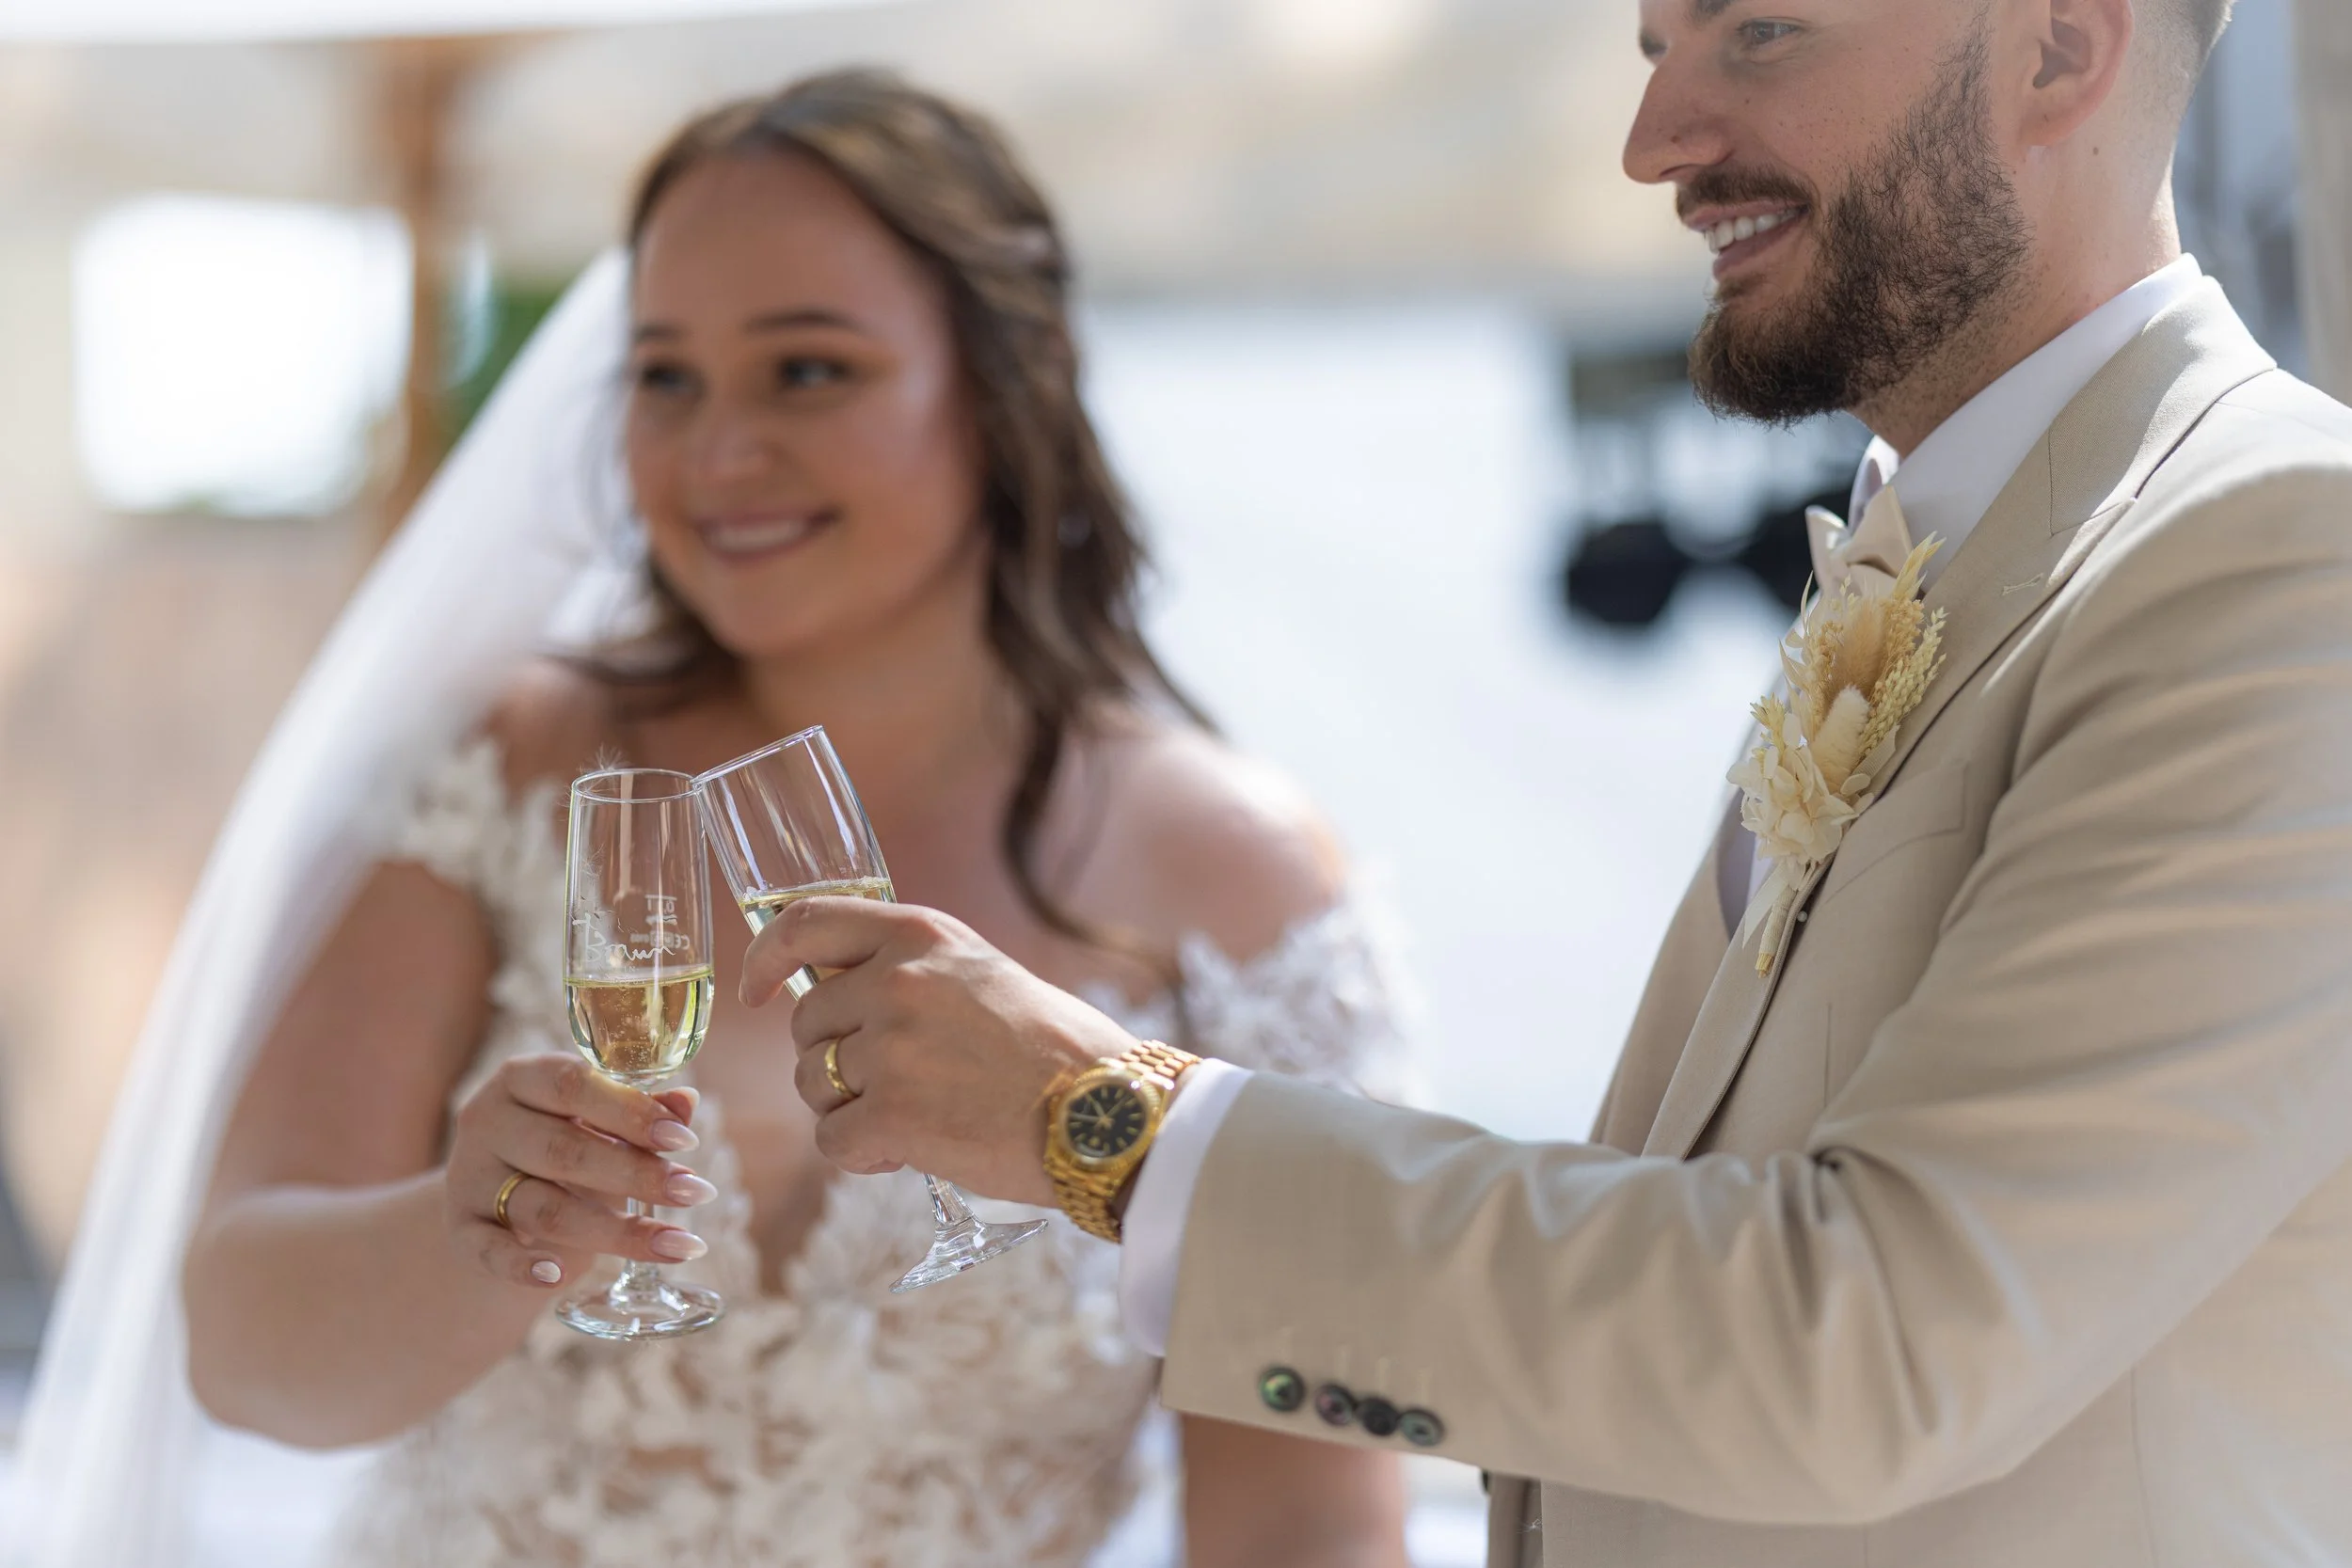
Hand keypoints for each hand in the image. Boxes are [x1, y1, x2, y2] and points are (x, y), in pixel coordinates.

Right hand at [443, 1052, 716, 1289]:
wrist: (492, 1194)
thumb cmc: (560, 1144)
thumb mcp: (596, 1122)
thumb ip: (639, 1112)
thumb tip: (688, 1104)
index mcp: (521, 1078)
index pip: (573, 1085)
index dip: (631, 1112)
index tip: (686, 1140)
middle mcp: (487, 1123)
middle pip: (564, 1151)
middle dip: (637, 1175)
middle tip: (697, 1193)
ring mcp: (469, 1178)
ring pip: (543, 1208)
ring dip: (615, 1231)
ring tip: (677, 1245)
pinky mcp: (460, 1230)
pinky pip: (488, 1251)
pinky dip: (520, 1266)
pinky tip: (559, 1276)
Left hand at [741, 898, 1138, 1206]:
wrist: (1106, 1114)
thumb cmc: (1060, 1051)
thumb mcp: (983, 975)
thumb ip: (915, 975)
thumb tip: (845, 998)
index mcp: (921, 937)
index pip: (807, 923)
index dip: (765, 957)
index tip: (755, 987)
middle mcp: (896, 982)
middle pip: (806, 1025)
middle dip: (831, 1061)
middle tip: (891, 1085)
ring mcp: (889, 1048)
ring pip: (813, 1086)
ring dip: (849, 1110)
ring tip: (916, 1117)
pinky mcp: (890, 1115)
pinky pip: (832, 1141)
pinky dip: (864, 1155)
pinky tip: (913, 1151)